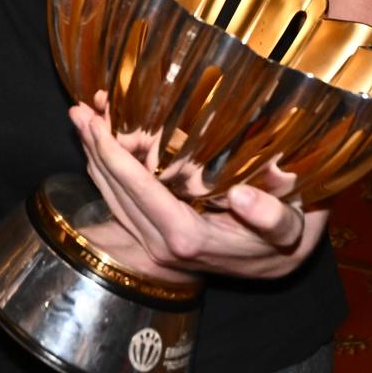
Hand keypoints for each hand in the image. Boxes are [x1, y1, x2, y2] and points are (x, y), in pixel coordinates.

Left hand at [68, 100, 326, 280]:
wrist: (287, 262)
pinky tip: (103, 146)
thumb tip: (241, 196)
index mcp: (189, 238)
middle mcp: (163, 245)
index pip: (138, 190)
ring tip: (83, 119)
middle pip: (115, 192)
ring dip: (95, 158)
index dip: (112, 155)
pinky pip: (122, 203)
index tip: (94, 122)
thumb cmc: (291, 236)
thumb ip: (272, 218)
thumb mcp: (293, 227)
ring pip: (112, 198)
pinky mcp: (157, 238)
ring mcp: (156, 245)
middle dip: (93, 149)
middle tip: (78, 109)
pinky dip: (108, 171)